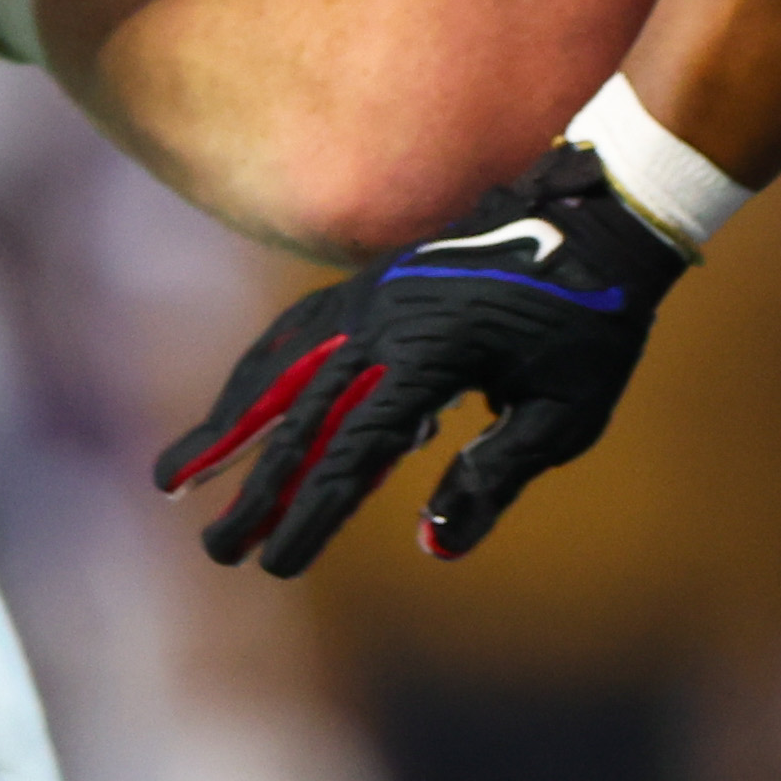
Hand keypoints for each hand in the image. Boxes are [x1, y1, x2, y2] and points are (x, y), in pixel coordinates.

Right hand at [156, 141, 686, 574]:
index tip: (274, 565)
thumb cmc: (593, 324)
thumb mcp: (563, 416)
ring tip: (177, 475)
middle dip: (254, 489)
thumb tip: (430, 545)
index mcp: (432, 356)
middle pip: (302, 417)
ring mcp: (375, 295)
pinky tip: (238, 402)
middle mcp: (387, 321)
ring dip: (228, 422)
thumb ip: (493, 477)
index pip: (354, 451)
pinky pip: (298, 330)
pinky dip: (258, 370)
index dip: (311, 513)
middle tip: (216, 552)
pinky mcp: (377, 283)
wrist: (604, 215)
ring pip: (280, 365)